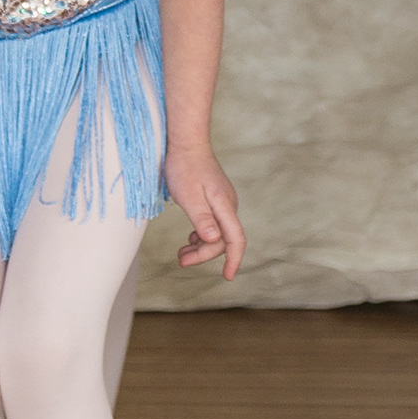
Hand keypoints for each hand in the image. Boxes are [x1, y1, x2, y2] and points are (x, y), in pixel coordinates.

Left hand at [163, 144, 244, 279]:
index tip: (227, 276)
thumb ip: (202, 219)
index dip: (233, 259)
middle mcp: (228, 205)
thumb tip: (214, 239)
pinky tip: (190, 239)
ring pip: (217, 232)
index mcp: (224, 206)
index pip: (235, 239)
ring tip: (182, 254)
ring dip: (201, 246)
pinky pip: (213, 223)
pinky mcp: (215, 198)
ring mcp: (223, 201)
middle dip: (204, 254)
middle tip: (181, 260)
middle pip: (223, 239)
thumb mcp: (188, 196)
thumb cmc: (185, 167)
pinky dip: (202, 235)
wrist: (187, 142)